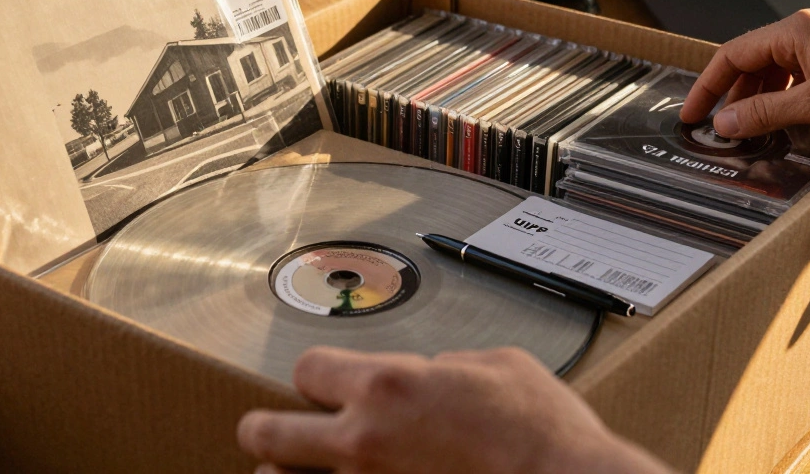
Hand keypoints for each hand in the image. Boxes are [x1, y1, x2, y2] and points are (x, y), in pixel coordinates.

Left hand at [237, 346, 673, 473]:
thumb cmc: (544, 437)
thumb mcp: (499, 367)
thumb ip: (447, 365)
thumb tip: (434, 373)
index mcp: (387, 388)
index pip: (307, 370)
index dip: (319, 376)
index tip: (330, 386)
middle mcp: (362, 444)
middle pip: (266, 433)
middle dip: (270, 430)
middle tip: (280, 432)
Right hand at [680, 9, 809, 137]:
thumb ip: (766, 113)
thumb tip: (727, 122)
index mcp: (796, 32)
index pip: (733, 54)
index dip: (707, 85)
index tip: (692, 112)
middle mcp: (808, 37)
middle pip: (752, 65)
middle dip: (732, 98)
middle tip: (718, 128)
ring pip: (776, 77)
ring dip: (759, 104)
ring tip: (749, 132)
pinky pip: (800, 86)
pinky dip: (785, 106)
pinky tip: (784, 128)